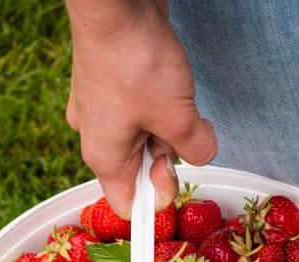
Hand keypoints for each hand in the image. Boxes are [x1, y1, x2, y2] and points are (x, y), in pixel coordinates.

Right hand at [65, 0, 216, 217]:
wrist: (114, 3)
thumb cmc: (135, 60)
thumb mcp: (179, 120)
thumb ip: (197, 151)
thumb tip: (202, 155)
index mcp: (104, 157)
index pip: (129, 206)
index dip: (158, 202)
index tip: (175, 191)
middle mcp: (96, 135)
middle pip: (144, 168)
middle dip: (171, 152)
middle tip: (176, 126)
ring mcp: (102, 108)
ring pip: (148, 136)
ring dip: (170, 123)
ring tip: (169, 94)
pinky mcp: (113, 84)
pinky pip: (145, 109)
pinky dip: (162, 101)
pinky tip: (166, 81)